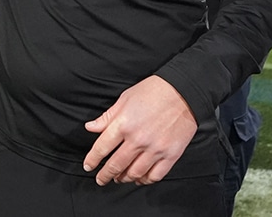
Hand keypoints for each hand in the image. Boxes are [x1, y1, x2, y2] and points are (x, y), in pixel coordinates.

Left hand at [82, 75, 197, 185]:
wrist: (183, 92)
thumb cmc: (153, 92)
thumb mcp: (124, 99)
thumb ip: (107, 117)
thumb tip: (90, 127)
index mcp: (124, 124)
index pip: (102, 148)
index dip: (92, 160)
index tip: (88, 166)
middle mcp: (138, 140)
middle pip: (116, 164)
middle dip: (105, 175)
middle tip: (100, 179)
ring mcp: (155, 149)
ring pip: (135, 173)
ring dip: (124, 178)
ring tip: (119, 178)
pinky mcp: (171, 155)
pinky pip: (155, 175)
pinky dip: (145, 180)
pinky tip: (140, 179)